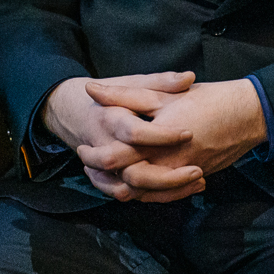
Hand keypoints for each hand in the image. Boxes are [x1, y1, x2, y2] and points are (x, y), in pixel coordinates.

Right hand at [41, 72, 203, 202]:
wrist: (75, 112)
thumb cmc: (110, 95)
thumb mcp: (133, 83)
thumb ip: (161, 82)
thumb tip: (190, 77)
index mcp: (110, 118)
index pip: (134, 133)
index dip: (162, 135)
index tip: (189, 133)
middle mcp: (104, 147)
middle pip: (131, 172)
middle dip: (167, 176)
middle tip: (198, 170)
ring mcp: (103, 167)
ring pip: (131, 190)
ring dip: (165, 192)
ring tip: (198, 182)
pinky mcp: (107, 179)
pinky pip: (127, 195)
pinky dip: (154, 197)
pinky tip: (182, 189)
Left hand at [90, 78, 267, 201]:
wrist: (246, 116)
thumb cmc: (205, 99)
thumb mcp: (162, 93)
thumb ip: (123, 95)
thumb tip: (90, 89)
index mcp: (156, 141)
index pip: (116, 158)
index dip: (94, 156)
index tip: (83, 148)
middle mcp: (167, 164)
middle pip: (127, 182)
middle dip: (104, 178)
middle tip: (90, 164)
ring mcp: (180, 176)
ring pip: (143, 194)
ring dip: (121, 187)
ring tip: (107, 174)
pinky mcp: (191, 181)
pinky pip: (162, 197)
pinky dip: (145, 193)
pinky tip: (135, 181)